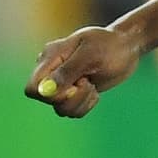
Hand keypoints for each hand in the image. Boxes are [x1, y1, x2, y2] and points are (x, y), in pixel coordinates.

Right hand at [25, 25, 140, 117]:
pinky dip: (86, 105)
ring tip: (92, 85)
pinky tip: (94, 90)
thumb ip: (67, 72)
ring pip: (61, 109)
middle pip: (46, 100)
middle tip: (87, 82)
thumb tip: (46, 90)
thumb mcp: (90, 55)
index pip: (32, 88)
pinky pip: (73, 111)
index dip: (49, 95)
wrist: (125, 47)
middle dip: (71, 98)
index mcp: (50, 58)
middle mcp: (52, 72)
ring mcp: (63, 84)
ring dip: (80, 102)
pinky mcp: (75, 93)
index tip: (71, 86)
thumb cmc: (109, 46)